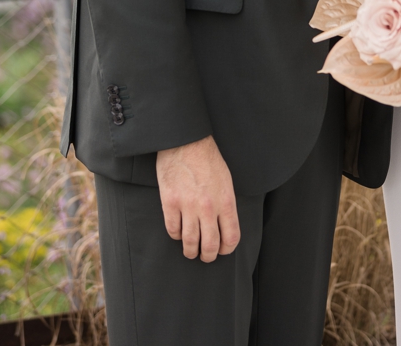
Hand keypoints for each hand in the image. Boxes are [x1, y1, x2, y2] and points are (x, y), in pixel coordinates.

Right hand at [155, 135, 239, 261]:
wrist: (187, 143)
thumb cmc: (209, 160)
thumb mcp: (227, 181)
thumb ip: (225, 204)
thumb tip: (223, 225)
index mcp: (226, 201)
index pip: (231, 236)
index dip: (227, 249)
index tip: (223, 250)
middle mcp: (208, 207)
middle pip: (210, 245)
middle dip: (208, 256)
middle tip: (206, 257)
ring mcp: (188, 206)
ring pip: (189, 242)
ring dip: (190, 251)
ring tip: (191, 252)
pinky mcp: (170, 203)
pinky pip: (173, 230)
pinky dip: (175, 236)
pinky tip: (178, 233)